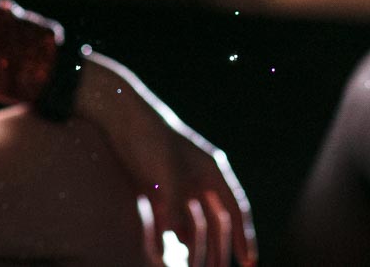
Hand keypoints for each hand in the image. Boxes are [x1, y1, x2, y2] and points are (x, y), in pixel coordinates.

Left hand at [76, 54, 256, 266]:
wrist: (119, 117)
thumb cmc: (149, 139)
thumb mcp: (165, 172)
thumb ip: (174, 207)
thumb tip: (176, 242)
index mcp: (211, 171)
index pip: (234, 210)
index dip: (244, 237)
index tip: (249, 263)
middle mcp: (198, 179)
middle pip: (216, 222)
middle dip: (219, 250)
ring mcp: (178, 184)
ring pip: (194, 224)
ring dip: (196, 248)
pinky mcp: (158, 189)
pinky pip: (172, 220)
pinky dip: (173, 238)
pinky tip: (168, 255)